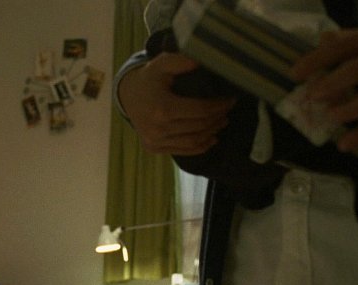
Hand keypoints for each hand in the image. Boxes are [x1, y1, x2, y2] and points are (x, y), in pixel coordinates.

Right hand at [118, 52, 235, 155]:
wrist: (127, 95)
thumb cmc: (148, 78)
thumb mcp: (162, 64)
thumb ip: (181, 61)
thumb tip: (202, 61)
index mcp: (162, 108)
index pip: (200, 110)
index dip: (218, 106)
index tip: (230, 100)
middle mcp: (158, 128)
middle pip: (198, 126)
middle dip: (217, 118)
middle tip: (228, 110)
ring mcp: (155, 141)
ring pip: (193, 141)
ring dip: (211, 133)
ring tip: (222, 122)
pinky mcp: (154, 148)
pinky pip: (183, 151)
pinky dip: (200, 146)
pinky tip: (211, 139)